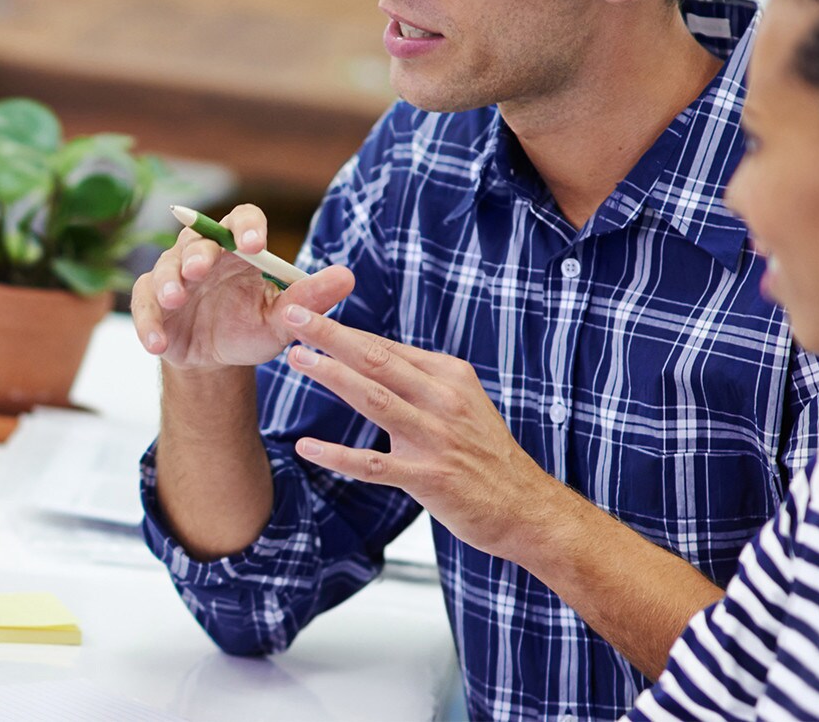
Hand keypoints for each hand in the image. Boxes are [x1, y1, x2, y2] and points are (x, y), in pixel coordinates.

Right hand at [130, 203, 353, 372]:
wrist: (216, 359)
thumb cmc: (251, 327)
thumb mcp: (282, 318)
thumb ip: (309, 299)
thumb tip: (347, 277)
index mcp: (240, 249)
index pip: (242, 220)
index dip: (247, 226)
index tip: (255, 244)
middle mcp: (205, 254)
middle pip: (197, 239)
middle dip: (198, 253)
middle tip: (201, 268)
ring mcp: (174, 276)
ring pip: (165, 267)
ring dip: (168, 281)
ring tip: (175, 298)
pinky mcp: (152, 302)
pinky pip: (144, 305)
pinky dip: (148, 322)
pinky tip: (157, 343)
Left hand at [279, 306, 566, 560]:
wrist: (525, 507)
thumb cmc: (484, 453)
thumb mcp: (462, 402)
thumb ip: (421, 380)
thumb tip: (371, 354)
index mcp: (449, 377)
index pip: (387, 346)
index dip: (345, 328)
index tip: (309, 311)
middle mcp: (444, 400)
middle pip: (377, 359)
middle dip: (332, 334)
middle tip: (293, 314)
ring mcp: (437, 438)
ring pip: (375, 398)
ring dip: (332, 376)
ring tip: (297, 357)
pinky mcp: (430, 478)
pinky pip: (374, 464)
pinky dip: (338, 456)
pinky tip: (307, 447)